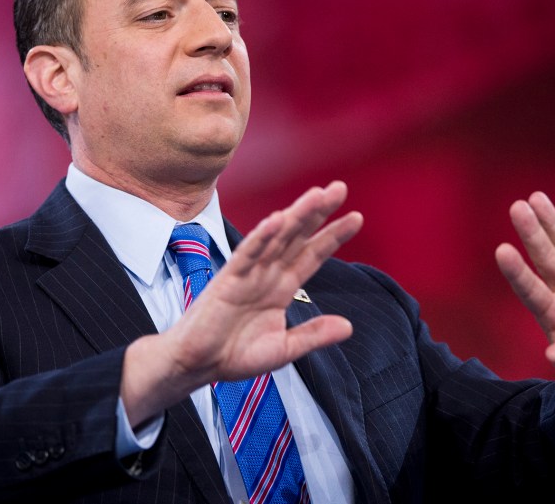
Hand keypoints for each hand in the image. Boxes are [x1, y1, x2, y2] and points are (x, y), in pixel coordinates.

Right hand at [121, 181, 361, 424]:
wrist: (199, 365)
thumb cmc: (235, 355)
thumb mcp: (284, 348)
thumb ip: (314, 335)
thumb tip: (349, 326)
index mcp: (282, 287)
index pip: (312, 255)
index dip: (333, 236)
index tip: (356, 217)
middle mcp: (267, 274)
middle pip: (297, 237)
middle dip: (318, 213)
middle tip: (339, 188)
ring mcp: (248, 274)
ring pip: (276, 238)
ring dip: (295, 216)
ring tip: (316, 195)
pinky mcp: (228, 280)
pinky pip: (247, 254)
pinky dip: (261, 237)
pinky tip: (276, 221)